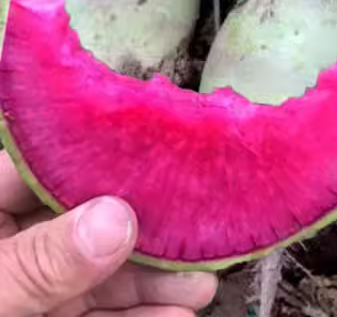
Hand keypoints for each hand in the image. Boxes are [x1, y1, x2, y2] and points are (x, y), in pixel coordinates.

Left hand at [0, 152, 217, 316]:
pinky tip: (175, 314)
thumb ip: (40, 261)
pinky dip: (141, 316)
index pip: (46, 168)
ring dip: (156, 280)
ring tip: (200, 282)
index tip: (160, 153)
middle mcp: (13, 248)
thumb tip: (115, 219)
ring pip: (103, 276)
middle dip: (146, 230)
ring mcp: (33, 293)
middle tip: (196, 227)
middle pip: (88, 224)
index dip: (103, 158)